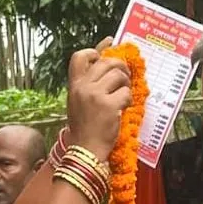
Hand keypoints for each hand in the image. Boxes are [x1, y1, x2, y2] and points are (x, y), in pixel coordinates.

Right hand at [67, 47, 132, 161]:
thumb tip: (102, 62)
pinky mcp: (109, 106)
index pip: (80, 56)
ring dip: (126, 83)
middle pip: (106, 62)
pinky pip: (125, 93)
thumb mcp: (79, 103)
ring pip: (118, 75)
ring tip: (124, 95)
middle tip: (124, 79)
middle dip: (120, 67)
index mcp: (74, 86)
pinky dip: (128, 100)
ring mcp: (95, 95)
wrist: (85, 152)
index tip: (107, 55)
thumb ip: (89, 84)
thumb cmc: (85, 129)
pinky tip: (123, 108)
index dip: (96, 51)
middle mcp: (83, 87)